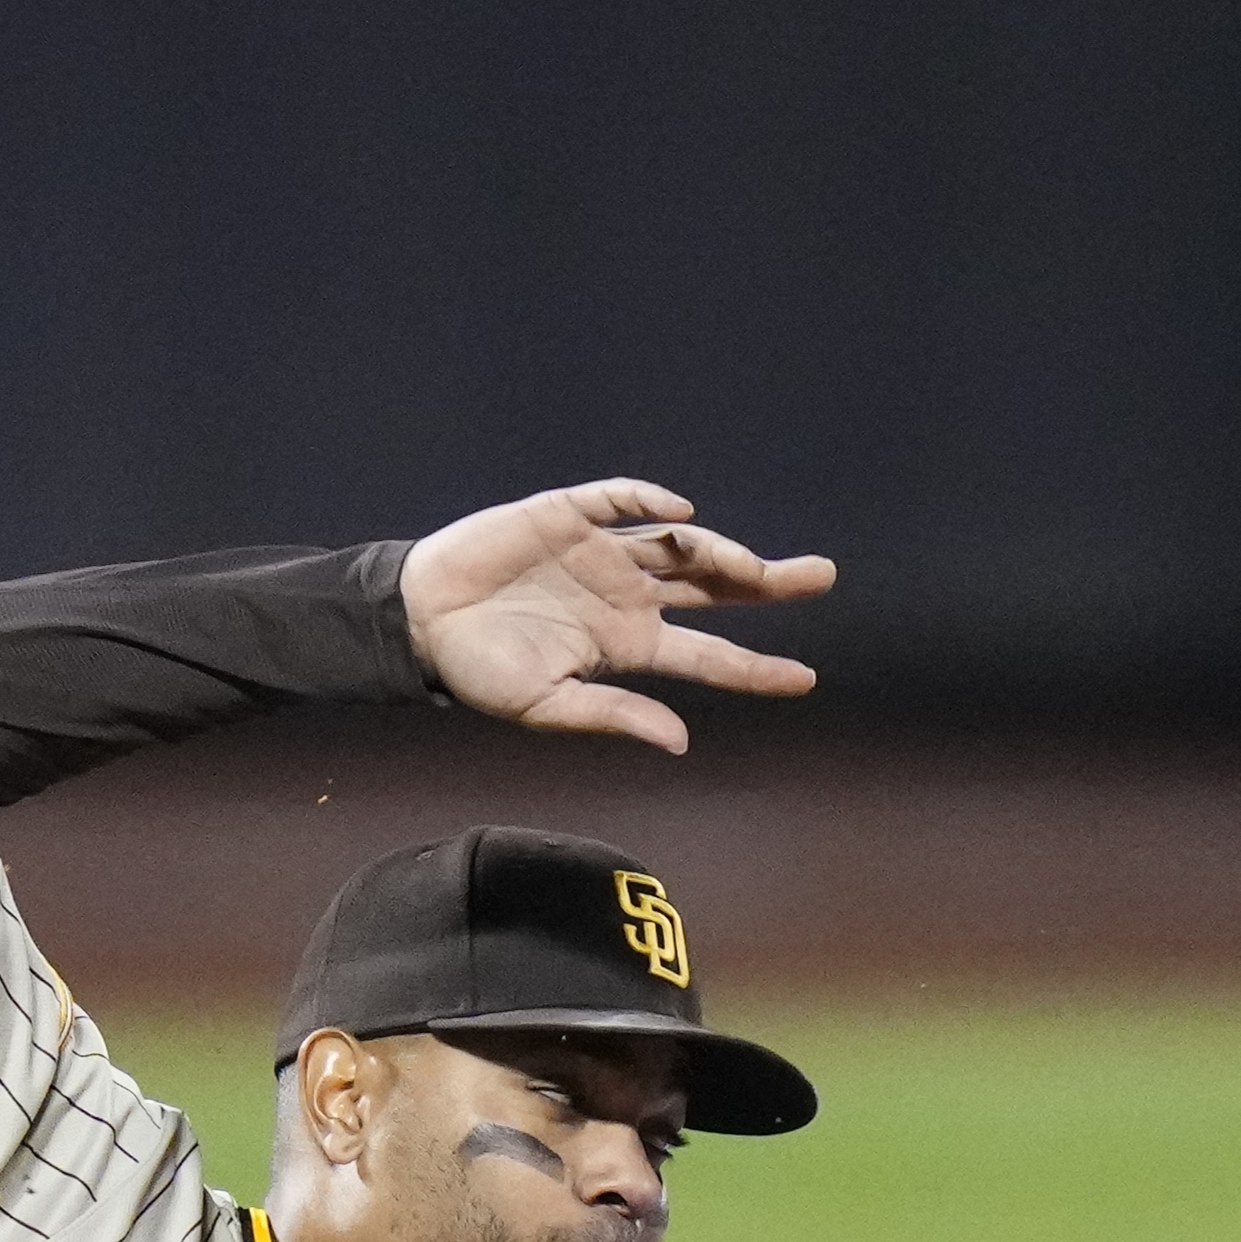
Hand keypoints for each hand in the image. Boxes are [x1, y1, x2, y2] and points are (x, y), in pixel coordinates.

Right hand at [401, 481, 833, 752]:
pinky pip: (618, 500)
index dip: (757, 669)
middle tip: (821, 576)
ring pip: (679, 545)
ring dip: (718, 550)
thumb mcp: (548, 707)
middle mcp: (627, 596)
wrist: (419, 622)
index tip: (806, 679)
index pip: (709, 657)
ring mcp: (601, 553)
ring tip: (748, 567)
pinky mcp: (566, 515)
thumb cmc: (478, 672)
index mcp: (628, 646)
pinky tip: (679, 513)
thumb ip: (614, 715)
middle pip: (713, 588)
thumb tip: (681, 740)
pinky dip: (649, 500)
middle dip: (767, 581)